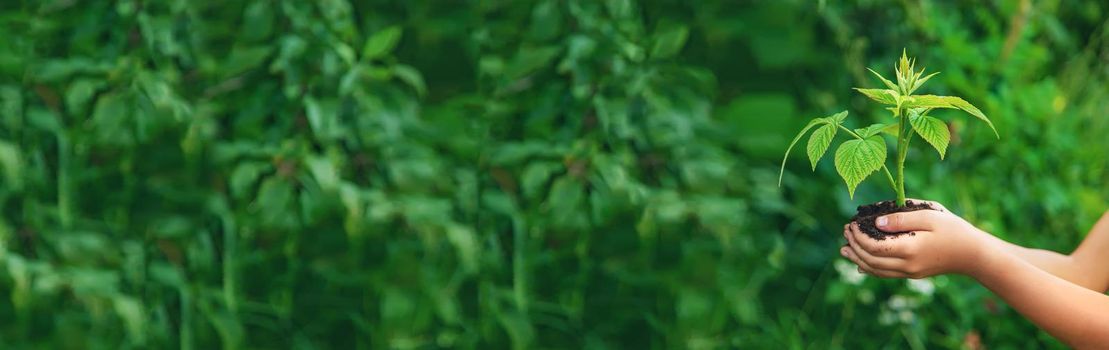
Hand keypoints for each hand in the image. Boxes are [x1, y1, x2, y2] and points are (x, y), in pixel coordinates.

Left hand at [839, 201, 997, 278]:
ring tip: (844, 249)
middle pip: (870, 260)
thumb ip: (902, 218)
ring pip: (875, 270)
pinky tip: (860, 264)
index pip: (874, 246)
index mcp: (910, 248)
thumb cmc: (954, 230)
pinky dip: (870, 268)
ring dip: (857, 259)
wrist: (974, 254)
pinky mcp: (913, 274)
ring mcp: (910, 272)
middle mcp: (907, 265)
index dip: (858, 236)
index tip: (851, 223)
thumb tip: (877, 222)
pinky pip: (885, 274)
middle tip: (845, 231)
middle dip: (854, 245)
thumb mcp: (929, 216)